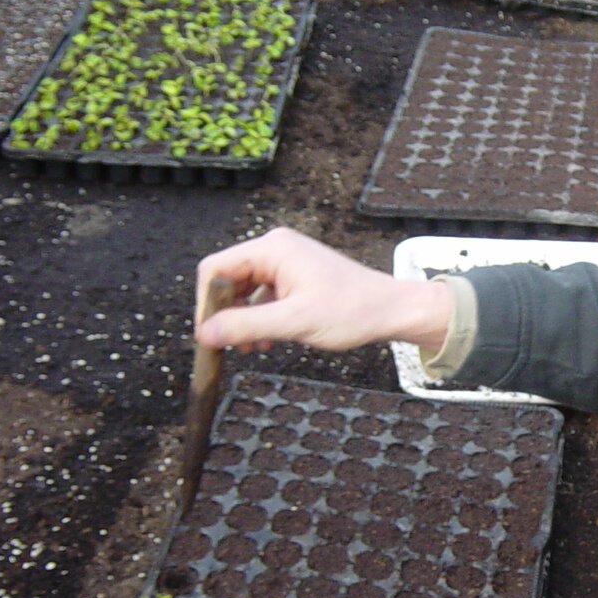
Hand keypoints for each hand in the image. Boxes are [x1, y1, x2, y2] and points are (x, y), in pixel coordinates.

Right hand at [195, 226, 451, 354]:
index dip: (206, 303)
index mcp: (272, 249)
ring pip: (244, 290)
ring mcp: (287, 262)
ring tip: (252, 348)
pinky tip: (267, 341)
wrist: (393, 310)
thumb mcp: (294, 322)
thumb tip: (205, 334)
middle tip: (229, 346)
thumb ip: (245, 326)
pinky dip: (260, 318)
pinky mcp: (296, 276)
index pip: (215, 269)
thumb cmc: (353, 311)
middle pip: (228, 279)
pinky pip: (263, 295)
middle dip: (226, 314)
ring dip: (243, 320)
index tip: (209, 335)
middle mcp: (276, 249)